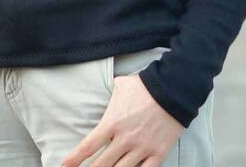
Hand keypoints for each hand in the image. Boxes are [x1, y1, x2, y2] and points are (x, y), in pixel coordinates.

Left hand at [60, 73, 183, 166]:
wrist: (172, 89)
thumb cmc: (144, 86)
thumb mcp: (121, 86)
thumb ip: (111, 94)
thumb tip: (106, 91)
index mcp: (112, 123)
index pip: (88, 146)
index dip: (74, 160)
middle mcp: (124, 139)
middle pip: (102, 165)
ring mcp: (141, 148)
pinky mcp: (158, 153)